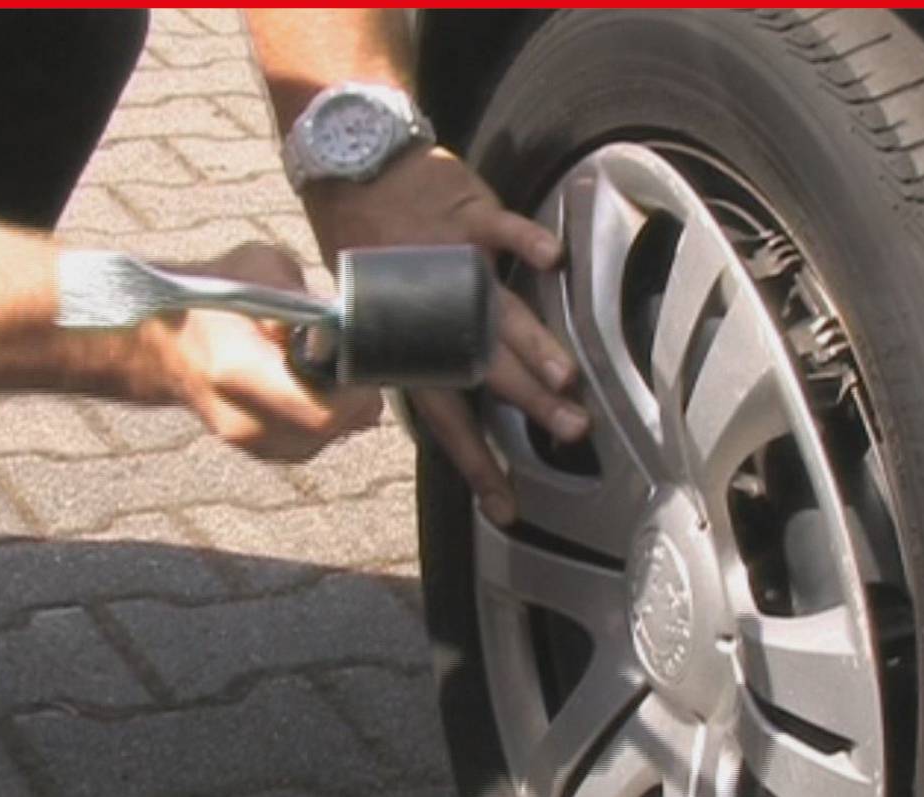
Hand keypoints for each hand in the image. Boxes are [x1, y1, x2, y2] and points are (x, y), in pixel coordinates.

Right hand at [124, 244, 381, 460]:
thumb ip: (302, 297)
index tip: (357, 356)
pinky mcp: (258, 449)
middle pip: (329, 428)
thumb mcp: (258, 269)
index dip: (353, 387)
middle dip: (351, 394)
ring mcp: (249, 442)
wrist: (160, 338)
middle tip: (347, 357)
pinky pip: (310, 441)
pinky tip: (309, 384)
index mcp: (238, 373)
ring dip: (338, 407)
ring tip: (322, 367)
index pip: (322, 410)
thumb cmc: (207, 295)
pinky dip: (320, 416)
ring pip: (324, 438)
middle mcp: (242, 420)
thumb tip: (340, 322)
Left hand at [301, 145, 587, 522]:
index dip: (477, 463)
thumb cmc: (365, 243)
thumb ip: (410, 354)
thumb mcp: (370, 309)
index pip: (447, 419)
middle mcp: (435, 309)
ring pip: (500, 311)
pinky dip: (528, 243)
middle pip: (486, 369)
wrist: (352, 166)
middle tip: (571, 429)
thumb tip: (440, 402)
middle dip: (530, 404)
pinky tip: (553, 260)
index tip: (507, 503)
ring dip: (535, 344)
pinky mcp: (467, 214)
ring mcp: (454, 261)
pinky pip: (502, 230)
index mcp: (411, 342)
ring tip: (567, 376)